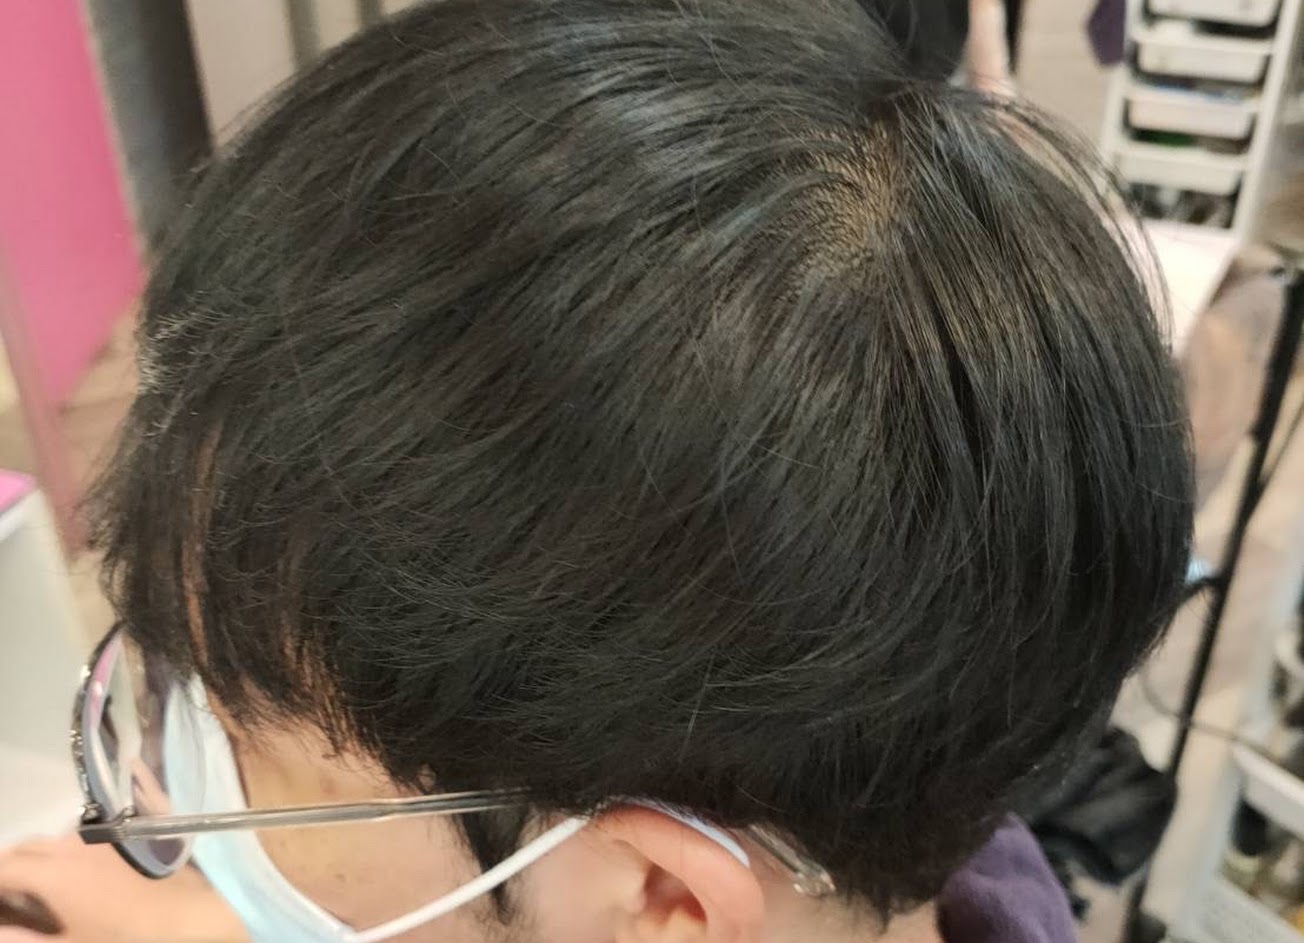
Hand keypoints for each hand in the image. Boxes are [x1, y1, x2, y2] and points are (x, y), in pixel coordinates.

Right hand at [0, 836, 247, 942]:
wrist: (194, 916)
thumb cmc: (129, 938)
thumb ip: (25, 941)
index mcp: (55, 874)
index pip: (5, 867)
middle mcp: (74, 846)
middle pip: (26, 848)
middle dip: (10, 867)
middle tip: (9, 895)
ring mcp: (103, 839)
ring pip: (55, 839)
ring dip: (40, 858)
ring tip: (38, 887)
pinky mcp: (127, 837)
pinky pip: (86, 836)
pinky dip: (68, 850)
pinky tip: (77, 873)